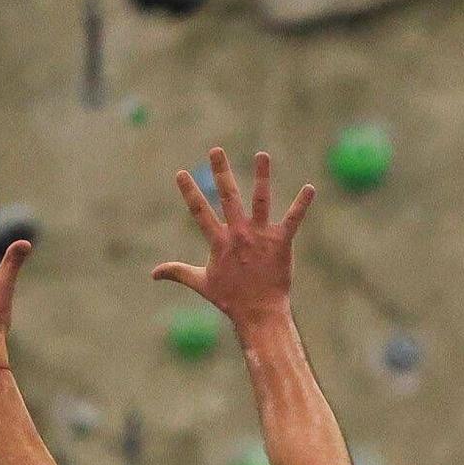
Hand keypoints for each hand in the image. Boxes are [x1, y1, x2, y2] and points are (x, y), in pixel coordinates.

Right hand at [152, 148, 314, 329]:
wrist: (259, 314)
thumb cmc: (230, 300)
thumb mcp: (201, 284)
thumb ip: (178, 272)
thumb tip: (153, 274)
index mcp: (219, 242)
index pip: (199, 212)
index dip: (189, 192)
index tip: (181, 173)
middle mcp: (239, 234)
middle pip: (228, 196)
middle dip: (221, 172)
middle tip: (216, 150)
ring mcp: (260, 236)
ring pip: (260, 200)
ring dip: (262, 176)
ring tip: (262, 154)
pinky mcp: (280, 243)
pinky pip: (293, 219)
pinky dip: (302, 204)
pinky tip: (310, 188)